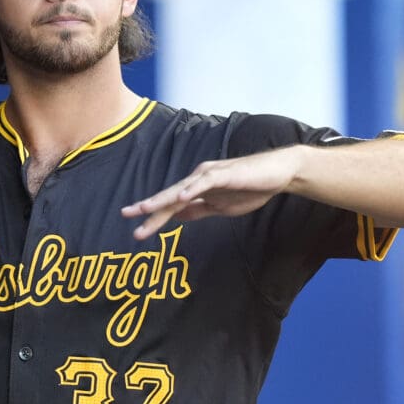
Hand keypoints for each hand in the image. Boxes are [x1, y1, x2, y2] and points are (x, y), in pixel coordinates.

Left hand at [121, 147, 302, 239]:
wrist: (277, 174)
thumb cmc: (249, 189)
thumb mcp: (219, 207)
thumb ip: (197, 210)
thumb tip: (176, 216)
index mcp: (196, 189)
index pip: (170, 205)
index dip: (153, 217)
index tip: (136, 230)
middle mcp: (197, 179)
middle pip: (169, 196)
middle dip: (148, 207)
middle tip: (126, 215)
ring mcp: (210, 175)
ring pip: (181, 188)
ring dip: (162, 198)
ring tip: (145, 208)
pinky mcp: (225, 174)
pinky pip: (205, 182)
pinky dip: (192, 189)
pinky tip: (181, 197)